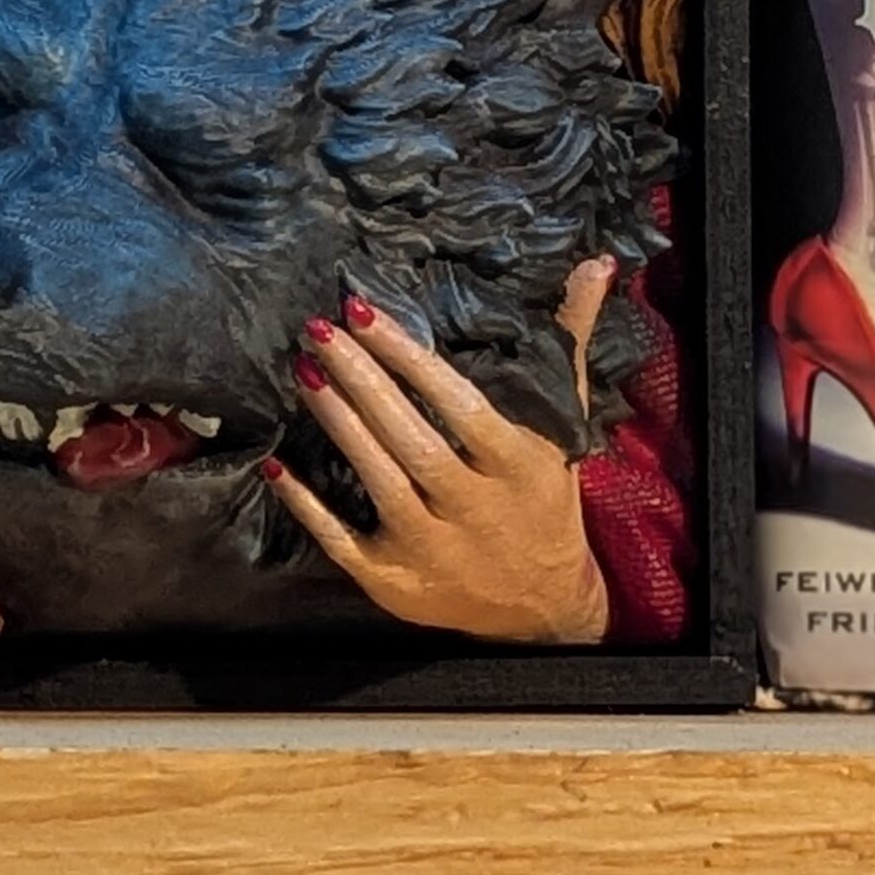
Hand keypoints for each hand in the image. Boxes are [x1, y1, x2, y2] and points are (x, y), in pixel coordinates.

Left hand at [264, 294, 611, 645]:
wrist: (545, 609)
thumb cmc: (546, 498)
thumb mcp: (562, 424)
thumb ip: (570, 340)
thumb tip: (597, 265)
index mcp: (517, 465)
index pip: (459, 406)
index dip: (409, 359)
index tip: (364, 313)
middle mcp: (475, 509)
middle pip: (411, 439)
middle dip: (362, 380)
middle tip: (319, 329)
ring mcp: (433, 550)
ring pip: (379, 480)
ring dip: (337, 424)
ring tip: (304, 370)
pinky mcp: (397, 584)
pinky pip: (343, 542)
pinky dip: (308, 505)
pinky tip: (277, 463)